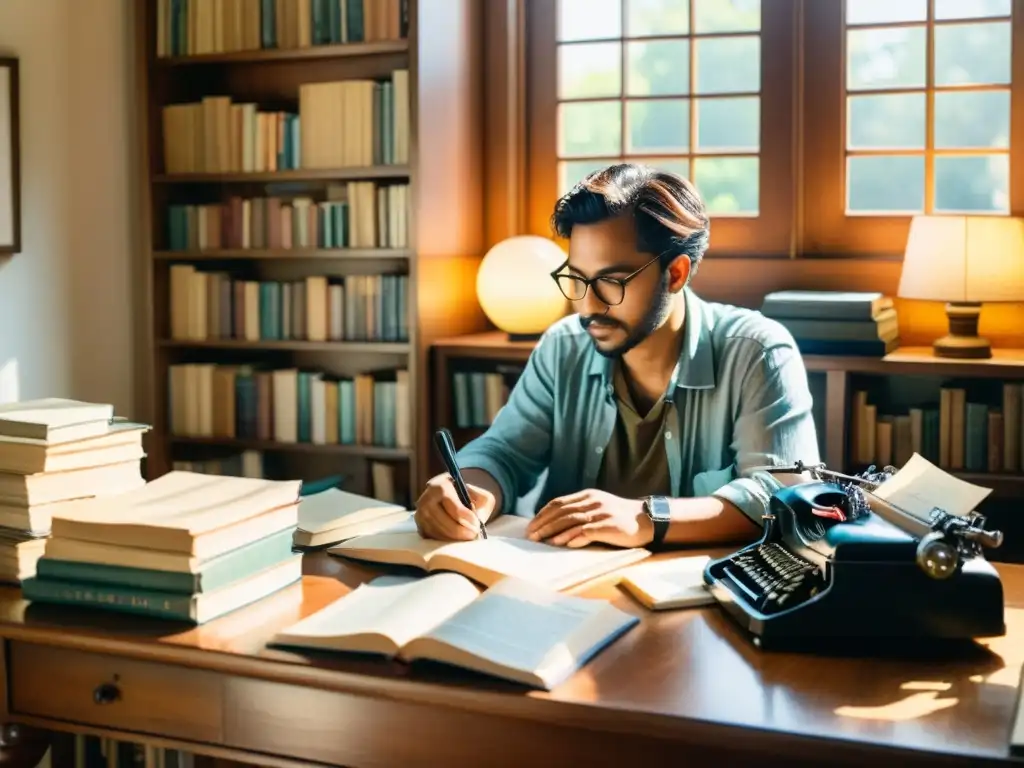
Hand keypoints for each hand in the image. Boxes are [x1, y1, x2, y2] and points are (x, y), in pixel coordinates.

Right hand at [414, 473, 495, 540]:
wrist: (449, 498)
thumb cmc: (467, 496)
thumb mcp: (479, 494)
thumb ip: (482, 501)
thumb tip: (476, 516)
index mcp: (440, 486)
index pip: (454, 508)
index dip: (468, 518)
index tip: (477, 524)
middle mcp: (426, 499)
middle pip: (446, 522)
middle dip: (462, 531)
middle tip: (474, 534)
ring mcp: (420, 514)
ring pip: (439, 532)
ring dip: (455, 538)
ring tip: (467, 537)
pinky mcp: (419, 526)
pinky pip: (433, 538)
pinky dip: (446, 540)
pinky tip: (456, 539)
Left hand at [526, 489, 652, 547]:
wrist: (647, 519)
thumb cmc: (619, 516)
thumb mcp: (598, 507)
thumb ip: (580, 512)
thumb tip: (556, 526)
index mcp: (587, 495)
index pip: (558, 503)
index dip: (543, 514)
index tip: (531, 526)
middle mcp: (592, 502)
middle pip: (561, 511)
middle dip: (543, 524)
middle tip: (530, 535)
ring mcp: (601, 513)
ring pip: (571, 520)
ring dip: (553, 531)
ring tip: (541, 540)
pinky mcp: (609, 526)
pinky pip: (587, 531)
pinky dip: (573, 537)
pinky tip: (563, 543)